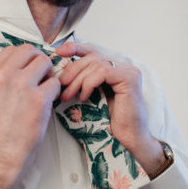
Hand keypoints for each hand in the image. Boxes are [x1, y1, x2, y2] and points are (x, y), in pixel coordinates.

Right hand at [0, 45, 60, 188]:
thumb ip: (2, 77)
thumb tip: (23, 66)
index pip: (12, 49)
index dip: (25, 58)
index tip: (29, 68)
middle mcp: (4, 75)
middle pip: (30, 50)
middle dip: (38, 62)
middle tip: (39, 77)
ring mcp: (21, 85)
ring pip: (45, 62)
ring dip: (48, 75)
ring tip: (43, 90)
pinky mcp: (38, 99)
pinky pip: (56, 84)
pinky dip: (55, 93)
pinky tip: (47, 103)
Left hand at [54, 42, 164, 174]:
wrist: (128, 140)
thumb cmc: (111, 123)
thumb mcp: (93, 96)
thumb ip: (85, 81)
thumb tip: (62, 73)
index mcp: (116, 68)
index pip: (93, 51)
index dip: (75, 48)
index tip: (58, 52)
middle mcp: (124, 66)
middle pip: (92, 56)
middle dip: (72, 69)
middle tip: (61, 85)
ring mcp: (128, 71)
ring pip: (95, 63)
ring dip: (77, 79)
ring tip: (69, 95)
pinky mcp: (129, 79)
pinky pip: (103, 72)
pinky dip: (89, 83)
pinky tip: (85, 96)